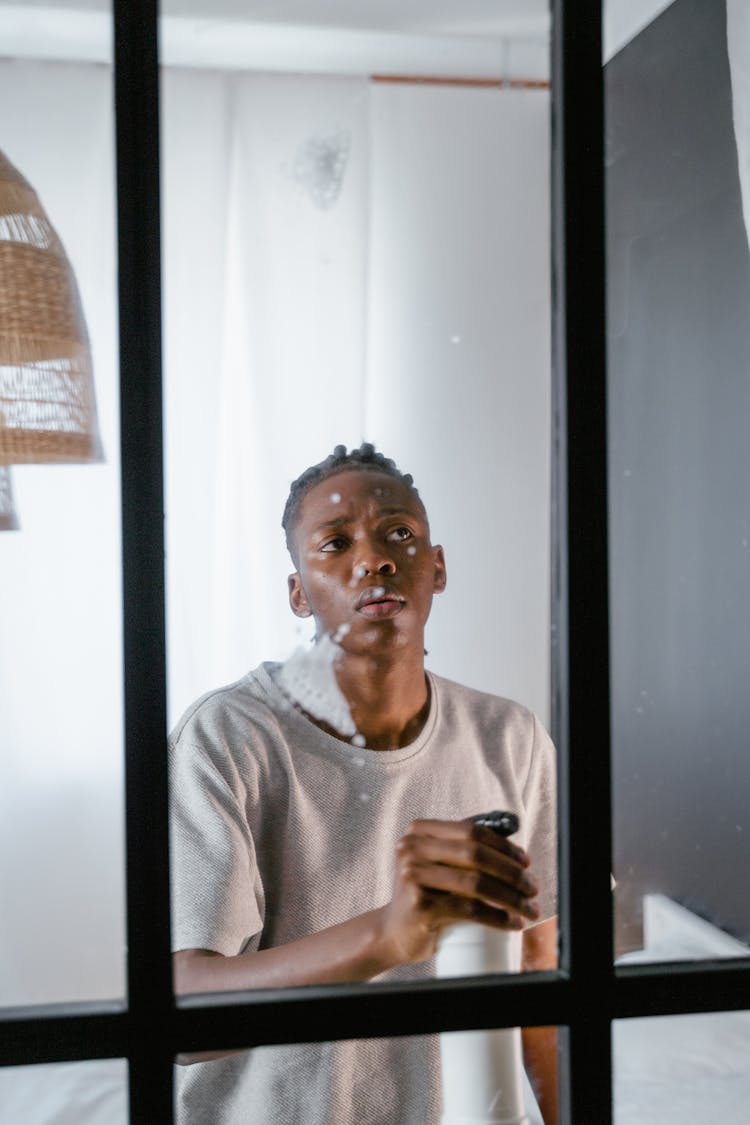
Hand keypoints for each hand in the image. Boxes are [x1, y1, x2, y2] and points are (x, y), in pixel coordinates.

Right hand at [377, 818, 540, 964]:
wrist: (393, 931)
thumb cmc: (425, 894)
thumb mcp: (437, 863)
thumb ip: (463, 847)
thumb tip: (512, 843)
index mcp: (419, 832)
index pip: (471, 831)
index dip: (503, 845)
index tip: (526, 862)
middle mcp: (412, 849)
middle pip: (476, 855)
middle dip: (512, 872)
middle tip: (533, 888)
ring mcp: (413, 876)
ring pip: (476, 884)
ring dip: (511, 897)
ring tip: (530, 908)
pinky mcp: (421, 906)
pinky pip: (470, 909)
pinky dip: (498, 917)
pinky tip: (513, 923)